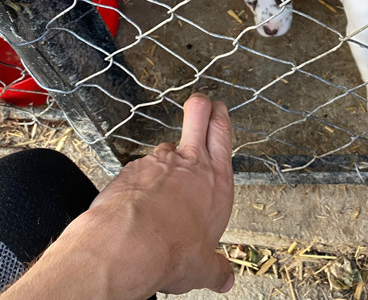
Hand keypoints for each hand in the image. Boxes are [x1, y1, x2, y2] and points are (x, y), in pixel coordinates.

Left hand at [88, 93, 234, 295]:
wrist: (127, 246)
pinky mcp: (130, 169)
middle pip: (199, 112)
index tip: (218, 111)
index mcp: (216, 180)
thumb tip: (224, 279)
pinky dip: (138, 183)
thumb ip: (216, 269)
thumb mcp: (203, 267)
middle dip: (201, 105)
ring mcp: (158, 162)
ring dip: (165, 160)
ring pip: (165, 146)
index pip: (222, 131)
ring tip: (161, 188)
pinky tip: (137, 204)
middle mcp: (189, 162)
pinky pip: (138, 170)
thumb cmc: (170, 251)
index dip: (220, 115)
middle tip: (201, 106)